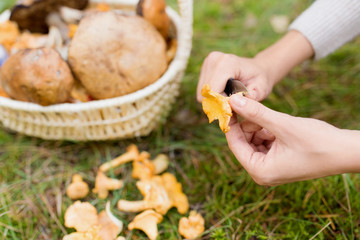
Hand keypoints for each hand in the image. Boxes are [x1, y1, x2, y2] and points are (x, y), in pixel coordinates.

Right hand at [197, 31, 314, 102]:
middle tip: (232, 108)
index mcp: (227, 63)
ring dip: (214, 101)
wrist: (258, 69)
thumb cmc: (260, 80)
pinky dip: (212, 98)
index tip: (233, 112)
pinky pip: (202, 91)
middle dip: (217, 104)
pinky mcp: (204, 69)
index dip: (221, 104)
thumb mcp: (261, 90)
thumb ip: (250, 98)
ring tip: (229, 101)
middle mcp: (214, 60)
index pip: (213, 90)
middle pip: (205, 93)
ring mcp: (207, 63)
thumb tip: (234, 103)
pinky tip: (224, 96)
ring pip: (202, 94)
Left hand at [225, 94, 359, 185]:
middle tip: (251, 106)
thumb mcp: (282, 124)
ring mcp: (270, 169)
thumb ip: (256, 113)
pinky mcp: (278, 162)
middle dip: (248, 124)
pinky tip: (278, 126)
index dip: (232, 122)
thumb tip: (233, 100)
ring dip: (259, 127)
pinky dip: (268, 132)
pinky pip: (264, 143)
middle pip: (243, 142)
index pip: (234, 144)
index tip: (229, 104)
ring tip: (272, 119)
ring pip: (253, 141)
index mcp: (259, 171)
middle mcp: (261, 174)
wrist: (346, 152)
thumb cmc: (318, 142)